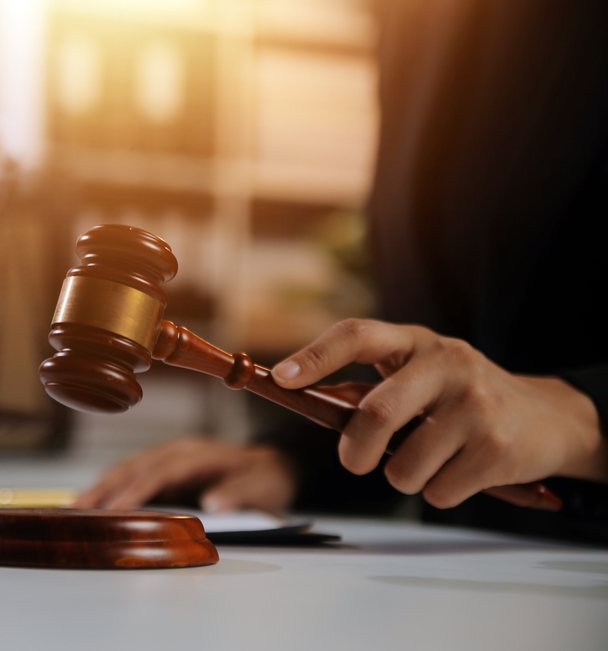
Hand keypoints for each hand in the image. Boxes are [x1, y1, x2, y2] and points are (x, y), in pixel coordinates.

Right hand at [73, 437, 297, 513]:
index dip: (136, 490)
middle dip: (104, 487)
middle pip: (134, 466)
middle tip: (78, 510)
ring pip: (127, 469)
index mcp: (197, 453)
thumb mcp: (261, 485)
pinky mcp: (166, 471)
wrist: (274, 464)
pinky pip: (133, 476)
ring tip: (75, 509)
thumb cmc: (265, 476)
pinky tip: (94, 503)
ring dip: (101, 487)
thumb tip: (212, 504)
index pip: (160, 471)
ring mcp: (169, 459)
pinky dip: (111, 488)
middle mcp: (177, 452)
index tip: (116, 509)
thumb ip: (238, 493)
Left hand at [272, 319, 607, 507]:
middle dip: (355, 451)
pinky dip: (437, 492)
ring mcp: (476, 406)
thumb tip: (304, 398)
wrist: (546, 418)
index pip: (357, 335)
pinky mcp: (497, 449)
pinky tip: (459, 471)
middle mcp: (448, 364)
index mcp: (416, 342)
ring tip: (427, 460)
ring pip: (403, 468)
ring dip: (403, 477)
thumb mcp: (417, 377)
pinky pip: (437, 492)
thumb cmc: (459, 398)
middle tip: (356, 462)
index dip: (314, 356)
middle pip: (375, 414)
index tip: (282, 378)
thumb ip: (367, 389)